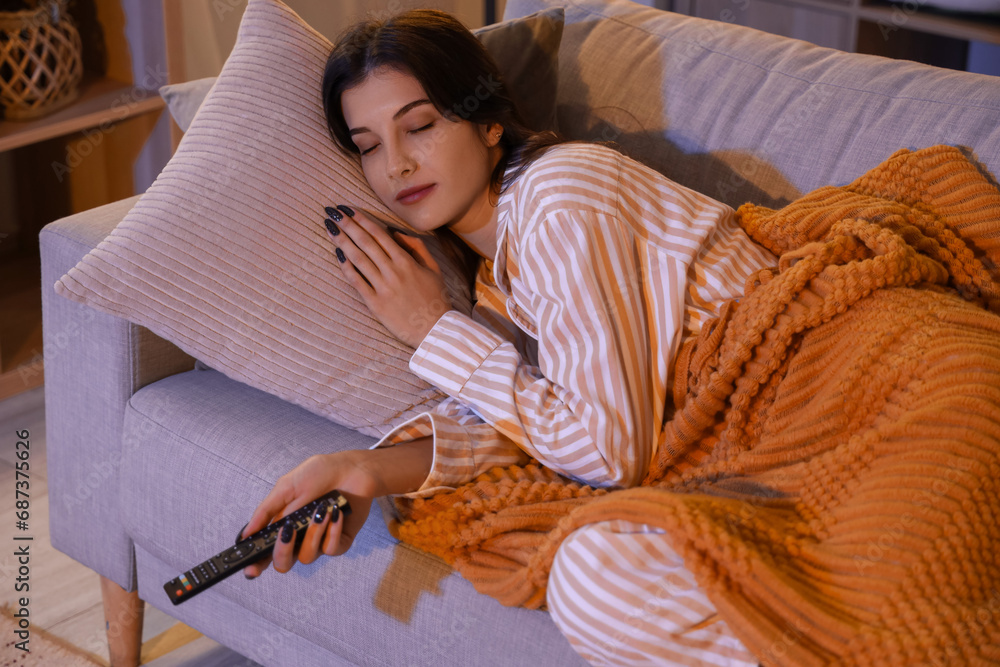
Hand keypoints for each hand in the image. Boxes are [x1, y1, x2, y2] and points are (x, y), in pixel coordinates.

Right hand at [239, 451, 375, 577]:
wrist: (352, 468)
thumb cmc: (318, 474)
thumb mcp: (287, 487)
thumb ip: (266, 511)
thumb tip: (246, 534)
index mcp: (281, 527)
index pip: (264, 553)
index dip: (255, 565)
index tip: (251, 568)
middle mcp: (298, 538)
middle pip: (282, 564)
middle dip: (282, 551)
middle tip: (288, 532)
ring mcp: (318, 541)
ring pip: (306, 557)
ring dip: (312, 533)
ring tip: (320, 511)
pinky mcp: (339, 542)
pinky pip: (330, 550)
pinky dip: (332, 531)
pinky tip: (336, 514)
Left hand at [325, 204, 452, 347]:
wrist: (435, 330)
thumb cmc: (435, 298)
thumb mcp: (433, 268)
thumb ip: (416, 247)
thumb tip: (395, 233)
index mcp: (407, 261)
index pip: (379, 234)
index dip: (362, 219)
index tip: (348, 209)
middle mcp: (393, 272)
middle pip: (365, 242)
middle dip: (347, 225)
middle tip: (332, 212)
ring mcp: (383, 288)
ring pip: (358, 259)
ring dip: (342, 241)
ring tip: (329, 228)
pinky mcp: (375, 304)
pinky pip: (357, 282)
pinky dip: (346, 267)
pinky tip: (337, 254)